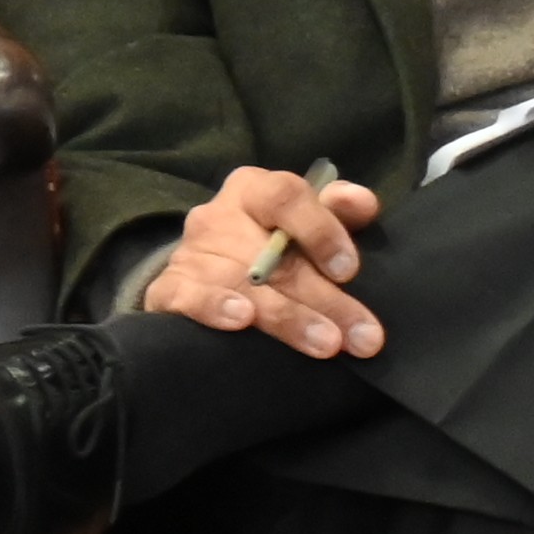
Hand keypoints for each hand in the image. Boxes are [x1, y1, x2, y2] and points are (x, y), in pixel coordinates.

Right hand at [139, 161, 385, 357]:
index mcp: (255, 190)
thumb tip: (364, 202)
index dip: (320, 230)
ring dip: (287, 317)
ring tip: (326, 344)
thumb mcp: (309, 221)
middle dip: (324, 299)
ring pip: (242, 283)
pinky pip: (187, 297)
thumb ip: (339, 210)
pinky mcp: (169, 290)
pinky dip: (214, 307)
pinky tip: (241, 321)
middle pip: (271, 254)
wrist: (207, 273)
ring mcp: (189, 254)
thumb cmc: (273, 243)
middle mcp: (218, 217)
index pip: (285, 196)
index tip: (349, 270)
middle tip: (361, 336)